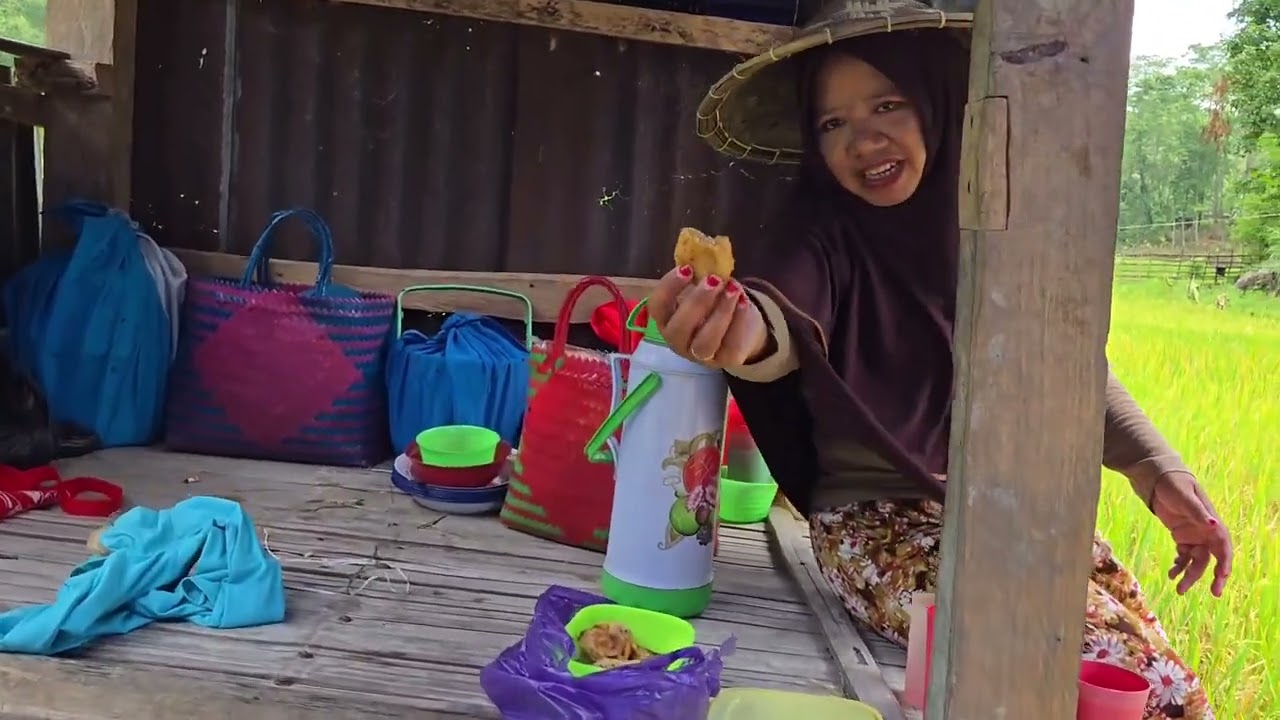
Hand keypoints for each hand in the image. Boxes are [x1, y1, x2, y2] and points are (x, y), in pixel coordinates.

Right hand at [647, 265, 769, 368]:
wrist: (739, 327)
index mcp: (666, 320)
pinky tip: (744, 302)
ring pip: (704, 341)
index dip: (669, 288)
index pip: (657, 307)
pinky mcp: (725, 361)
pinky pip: (731, 345)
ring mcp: (700, 356)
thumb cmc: (713, 304)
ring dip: (719, 313)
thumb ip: (700, 276)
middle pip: (679, 328)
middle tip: (714, 280)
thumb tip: (707, 253)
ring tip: (733, 289)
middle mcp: (677, 341)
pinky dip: (738, 322)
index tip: (687, 268)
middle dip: (697, 301)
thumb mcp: (704, 288)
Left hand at [1149, 471, 1232, 596]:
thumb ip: (1198, 512)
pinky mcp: (1181, 537)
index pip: (1223, 547)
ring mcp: (1194, 536)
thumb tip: (1214, 524)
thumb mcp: (1185, 497)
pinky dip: (1179, 566)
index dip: (1225, 563)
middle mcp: (1206, 533)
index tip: (1222, 577)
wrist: (1158, 480)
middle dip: (1212, 577)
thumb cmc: (1174, 485)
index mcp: (1212, 524)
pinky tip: (1171, 573)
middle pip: (1211, 560)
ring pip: (1196, 562)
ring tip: (1179, 589)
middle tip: (1213, 593)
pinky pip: (1183, 556)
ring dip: (1189, 575)